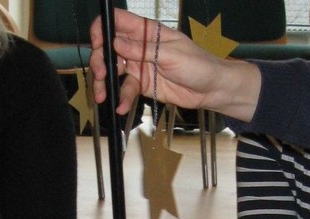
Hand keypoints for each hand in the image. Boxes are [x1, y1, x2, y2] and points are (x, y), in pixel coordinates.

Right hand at [89, 9, 261, 118]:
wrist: (211, 89)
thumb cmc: (199, 65)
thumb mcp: (172, 55)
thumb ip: (143, 50)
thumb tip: (117, 43)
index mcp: (148, 31)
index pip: (118, 21)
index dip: (103, 29)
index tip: (97, 43)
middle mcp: (139, 47)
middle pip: (109, 48)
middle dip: (100, 60)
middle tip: (100, 74)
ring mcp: (139, 66)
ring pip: (113, 70)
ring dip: (104, 82)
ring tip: (102, 95)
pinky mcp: (141, 84)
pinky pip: (126, 89)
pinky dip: (122, 98)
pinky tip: (121, 107)